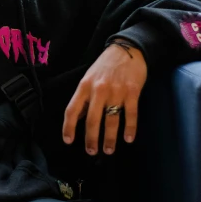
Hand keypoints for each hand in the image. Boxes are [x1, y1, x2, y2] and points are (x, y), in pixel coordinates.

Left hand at [62, 41, 146, 155]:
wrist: (127, 49)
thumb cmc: (105, 65)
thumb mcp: (89, 77)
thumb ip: (85, 97)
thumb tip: (80, 118)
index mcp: (84, 86)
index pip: (72, 110)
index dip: (69, 127)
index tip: (68, 141)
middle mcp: (99, 90)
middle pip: (92, 120)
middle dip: (91, 139)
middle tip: (92, 152)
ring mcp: (116, 91)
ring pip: (111, 120)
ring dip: (110, 138)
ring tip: (109, 150)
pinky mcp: (132, 92)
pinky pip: (131, 114)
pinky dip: (130, 128)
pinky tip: (128, 138)